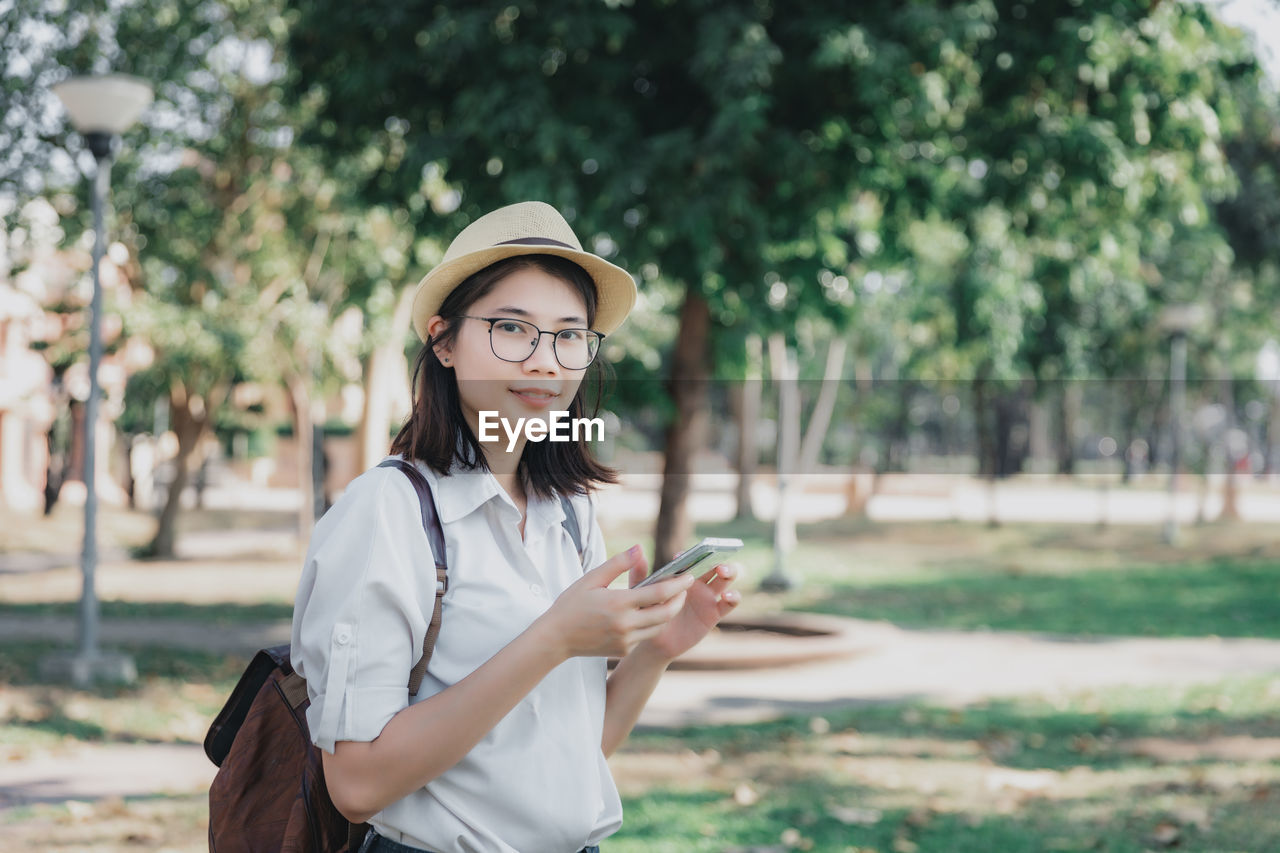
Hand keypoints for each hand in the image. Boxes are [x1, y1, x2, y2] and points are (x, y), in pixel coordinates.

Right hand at [536, 545, 693, 659]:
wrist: (556, 638)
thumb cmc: (571, 605)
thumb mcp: (591, 579)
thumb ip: (618, 563)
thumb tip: (640, 548)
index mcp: (618, 603)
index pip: (658, 594)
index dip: (678, 585)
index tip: (689, 576)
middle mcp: (625, 624)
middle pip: (666, 614)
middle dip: (680, 600)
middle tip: (684, 589)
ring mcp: (625, 640)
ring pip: (658, 627)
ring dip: (667, 613)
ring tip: (669, 599)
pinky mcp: (623, 650)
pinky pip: (644, 636)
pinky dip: (649, 624)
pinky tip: (645, 613)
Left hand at [630, 560, 741, 663]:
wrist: (655, 642)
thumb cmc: (648, 615)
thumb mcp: (641, 595)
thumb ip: (640, 575)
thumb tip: (639, 554)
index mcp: (682, 575)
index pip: (692, 558)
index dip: (691, 554)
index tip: (681, 557)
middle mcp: (698, 583)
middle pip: (714, 564)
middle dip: (718, 558)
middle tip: (714, 559)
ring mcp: (708, 597)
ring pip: (725, 579)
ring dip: (729, 571)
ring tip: (723, 572)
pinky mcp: (714, 613)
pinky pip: (729, 603)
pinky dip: (733, 597)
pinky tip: (727, 596)